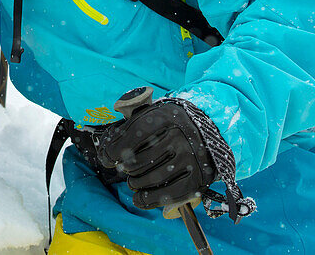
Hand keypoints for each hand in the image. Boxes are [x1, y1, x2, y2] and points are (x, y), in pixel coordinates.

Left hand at [101, 98, 219, 210]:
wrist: (209, 131)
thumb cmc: (171, 124)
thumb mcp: (152, 114)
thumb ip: (129, 128)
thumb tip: (105, 151)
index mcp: (166, 117)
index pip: (132, 136)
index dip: (114, 150)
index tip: (108, 157)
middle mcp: (179, 137)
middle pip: (138, 161)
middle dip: (125, 168)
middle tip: (126, 168)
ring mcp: (190, 159)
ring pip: (149, 179)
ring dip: (134, 183)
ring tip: (134, 180)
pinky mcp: (197, 180)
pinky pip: (166, 195)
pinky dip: (148, 199)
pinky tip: (140, 197)